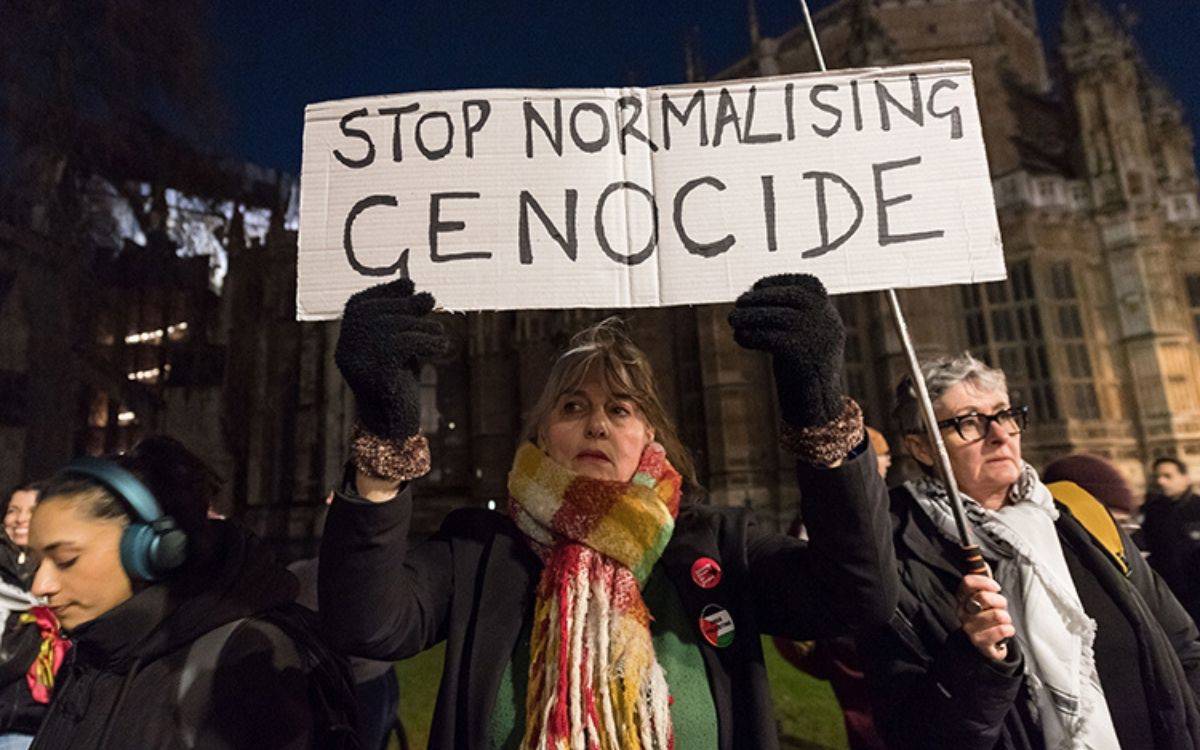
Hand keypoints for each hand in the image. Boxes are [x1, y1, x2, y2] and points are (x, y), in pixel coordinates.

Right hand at [334, 279, 447, 439]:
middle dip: (407, 305)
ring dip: (422, 325)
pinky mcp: (376, 376)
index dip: (385, 291)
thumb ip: (403, 319)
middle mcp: (345, 349)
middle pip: (376, 313)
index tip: (410, 285)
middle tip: (431, 304)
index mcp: (346, 340)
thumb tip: (418, 290)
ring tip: (439, 333)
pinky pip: (402, 344)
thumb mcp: (399, 343)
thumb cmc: (398, 380)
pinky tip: (441, 346)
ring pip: (391, 327)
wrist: (393, 425)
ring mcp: (358, 363)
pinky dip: (427, 341)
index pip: (359, 304)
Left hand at [727, 274, 845, 426]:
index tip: (757, 285)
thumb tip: (753, 299)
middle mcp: (828, 323)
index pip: (809, 285)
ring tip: (732, 320)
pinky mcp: (805, 356)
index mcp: (829, 316)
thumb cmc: (804, 374)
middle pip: (792, 298)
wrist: (820, 410)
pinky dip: (752, 335)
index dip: (781, 282)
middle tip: (737, 303)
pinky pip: (773, 338)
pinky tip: (740, 338)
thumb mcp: (804, 340)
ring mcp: (818, 339)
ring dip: (751, 316)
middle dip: (762, 297)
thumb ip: (789, 319)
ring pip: (780, 317)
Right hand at [956, 575, 1012, 662]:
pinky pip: (1000, 631)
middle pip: (983, 597)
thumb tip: (983, 563)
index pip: (967, 583)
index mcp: (962, 598)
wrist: (989, 644)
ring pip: (996, 615)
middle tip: (1001, 607)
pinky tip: (1006, 630)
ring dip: (1006, 617)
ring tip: (1003, 620)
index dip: (985, 582)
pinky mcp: (980, 643)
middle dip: (1000, 601)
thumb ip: (984, 580)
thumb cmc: (988, 616)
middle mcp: (962, 612)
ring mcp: (969, 628)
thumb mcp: (986, 596)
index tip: (996, 587)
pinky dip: (1008, 630)